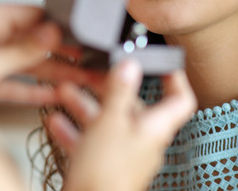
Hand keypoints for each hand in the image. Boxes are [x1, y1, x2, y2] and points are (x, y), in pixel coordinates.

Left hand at [0, 4, 96, 117]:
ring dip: (56, 73)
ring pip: (30, 64)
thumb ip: (22, 49)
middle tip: (89, 62)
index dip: (59, 25)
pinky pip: (19, 84)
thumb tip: (53, 32)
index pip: (32, 14)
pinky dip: (37, 90)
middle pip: (35, 41)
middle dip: (63, 53)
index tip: (82, 35)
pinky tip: (56, 93)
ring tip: (83, 80)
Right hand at [46, 60, 195, 190]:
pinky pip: (92, 143)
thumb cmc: (105, 174)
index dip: (174, 79)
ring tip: (66, 92)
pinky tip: (57, 121)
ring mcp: (124, 157)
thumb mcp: (109, 121)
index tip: (162, 64)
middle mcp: (143, 142)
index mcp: (155, 129)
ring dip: (87, 106)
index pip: (180, 100)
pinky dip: (76, 130)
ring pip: (108, 123)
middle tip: (94, 73)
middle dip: (110, 89)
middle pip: (133, 108)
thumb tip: (131, 66)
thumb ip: (120, 91)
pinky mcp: (104, 168)